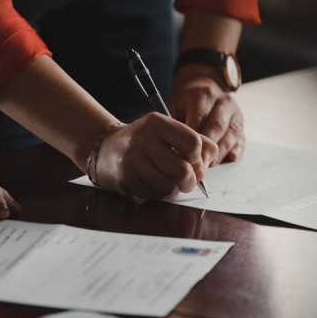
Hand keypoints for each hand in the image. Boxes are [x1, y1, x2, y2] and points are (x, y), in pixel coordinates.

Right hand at [93, 113, 218, 199]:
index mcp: (158, 123)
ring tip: (171, 182)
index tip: (193, 160)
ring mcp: (133, 160)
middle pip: (184, 170)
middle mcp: (144, 139)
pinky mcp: (126, 179)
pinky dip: (161, 194)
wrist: (106, 149)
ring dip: (176, 189)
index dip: (198, 157)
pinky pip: (156, 194)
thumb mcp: (167, 131)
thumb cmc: (145, 141)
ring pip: (170, 186)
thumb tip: (210, 162)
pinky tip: (155, 184)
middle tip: (188, 180)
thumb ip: (195, 141)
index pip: (193, 143)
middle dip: (191, 181)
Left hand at [168, 71, 245, 164]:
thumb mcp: (174, 107)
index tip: (185, 157)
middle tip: (198, 166)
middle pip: (217, 127)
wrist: (201, 88)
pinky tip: (231, 158)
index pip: (199, 120)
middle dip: (208, 149)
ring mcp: (234, 112)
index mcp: (203, 95)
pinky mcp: (241, 123)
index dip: (192, 141)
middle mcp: (222, 101)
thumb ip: (174, 126)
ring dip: (221, 152)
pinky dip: (237, 149)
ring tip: (210, 165)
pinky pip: (242, 137)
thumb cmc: (184, 104)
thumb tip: (173, 150)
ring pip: (231, 133)